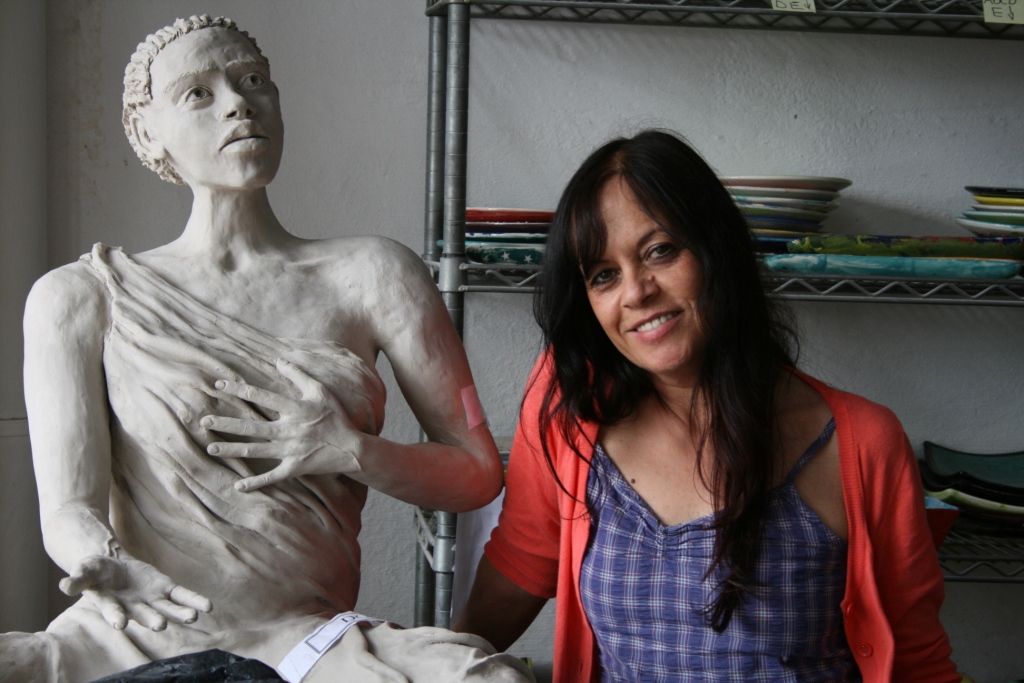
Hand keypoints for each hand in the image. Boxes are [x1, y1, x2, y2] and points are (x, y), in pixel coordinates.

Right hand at [61, 554, 211, 630]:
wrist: (112, 564)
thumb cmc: (95, 571)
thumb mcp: (84, 570)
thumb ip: (76, 579)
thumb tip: (63, 586)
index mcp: (111, 605)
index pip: (113, 612)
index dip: (115, 617)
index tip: (119, 624)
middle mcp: (133, 607)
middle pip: (144, 615)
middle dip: (152, 619)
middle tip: (161, 625)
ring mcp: (151, 600)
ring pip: (168, 609)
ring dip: (180, 614)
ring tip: (193, 617)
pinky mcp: (165, 589)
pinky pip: (182, 595)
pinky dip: (194, 600)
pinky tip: (207, 607)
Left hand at [202, 358, 362, 490]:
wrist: (352, 448)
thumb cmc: (336, 417)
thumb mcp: (320, 391)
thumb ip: (299, 375)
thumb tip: (278, 360)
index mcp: (295, 409)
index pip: (261, 396)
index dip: (239, 390)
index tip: (218, 385)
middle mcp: (289, 430)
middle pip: (251, 426)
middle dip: (225, 423)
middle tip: (203, 421)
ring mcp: (290, 450)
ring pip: (255, 451)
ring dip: (231, 449)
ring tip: (210, 447)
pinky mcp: (294, 467)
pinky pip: (271, 476)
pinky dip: (255, 483)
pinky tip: (237, 486)